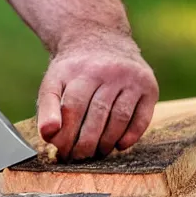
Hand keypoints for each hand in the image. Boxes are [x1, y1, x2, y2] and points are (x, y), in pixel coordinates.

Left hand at [37, 37, 158, 160]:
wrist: (99, 39)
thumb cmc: (73, 71)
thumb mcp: (53, 82)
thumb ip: (47, 108)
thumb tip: (47, 135)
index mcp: (78, 71)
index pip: (72, 108)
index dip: (66, 134)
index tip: (60, 151)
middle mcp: (105, 71)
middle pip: (96, 115)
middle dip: (85, 143)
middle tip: (78, 158)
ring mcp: (129, 77)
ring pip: (119, 118)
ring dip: (106, 142)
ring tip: (96, 154)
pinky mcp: (148, 85)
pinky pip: (142, 117)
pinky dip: (131, 136)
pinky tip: (119, 146)